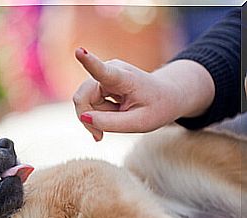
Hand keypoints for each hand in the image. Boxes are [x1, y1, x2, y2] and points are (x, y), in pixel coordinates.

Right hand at [72, 48, 214, 140]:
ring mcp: (103, 74)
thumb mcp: (139, 123)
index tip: (79, 51)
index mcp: (124, 78)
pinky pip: (86, 102)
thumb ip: (110, 123)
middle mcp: (110, 70)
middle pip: (83, 97)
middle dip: (87, 118)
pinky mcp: (98, 80)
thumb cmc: (156, 108)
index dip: (89, 61)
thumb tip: (83, 117)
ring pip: (83, 101)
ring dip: (94, 117)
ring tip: (116, 119)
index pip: (103, 71)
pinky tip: (109, 117)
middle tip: (99, 136)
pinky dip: (94, 114)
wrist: (167, 96)